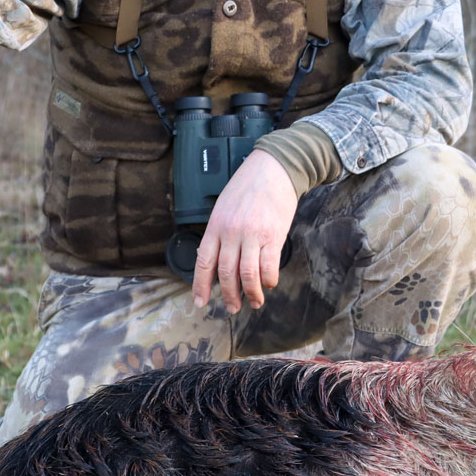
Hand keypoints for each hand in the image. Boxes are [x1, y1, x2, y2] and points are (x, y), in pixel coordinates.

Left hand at [193, 150, 297, 313]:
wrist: (274, 168)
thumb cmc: (248, 186)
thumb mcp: (224, 207)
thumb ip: (220, 232)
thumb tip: (219, 260)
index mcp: (215, 226)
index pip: (204, 262)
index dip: (200, 285)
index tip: (200, 302)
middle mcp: (231, 232)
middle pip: (226, 273)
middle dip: (228, 296)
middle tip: (232, 307)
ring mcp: (252, 235)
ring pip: (247, 275)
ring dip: (251, 294)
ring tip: (254, 302)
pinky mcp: (273, 236)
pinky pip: (268, 266)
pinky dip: (268, 281)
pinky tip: (269, 284)